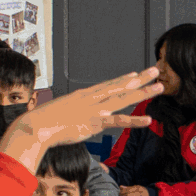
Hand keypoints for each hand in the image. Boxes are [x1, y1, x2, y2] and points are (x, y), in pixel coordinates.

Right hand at [0, 68, 161, 167]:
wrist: (36, 125)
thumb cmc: (45, 121)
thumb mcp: (62, 112)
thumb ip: (73, 112)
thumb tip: (76, 115)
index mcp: (85, 95)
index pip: (109, 84)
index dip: (125, 78)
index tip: (137, 73)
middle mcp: (92, 98)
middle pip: (121, 86)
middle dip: (140, 78)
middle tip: (156, 70)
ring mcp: (95, 109)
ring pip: (124, 98)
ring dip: (143, 92)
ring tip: (160, 86)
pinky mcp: (94, 122)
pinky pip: (118, 121)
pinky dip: (134, 121)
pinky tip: (148, 120)